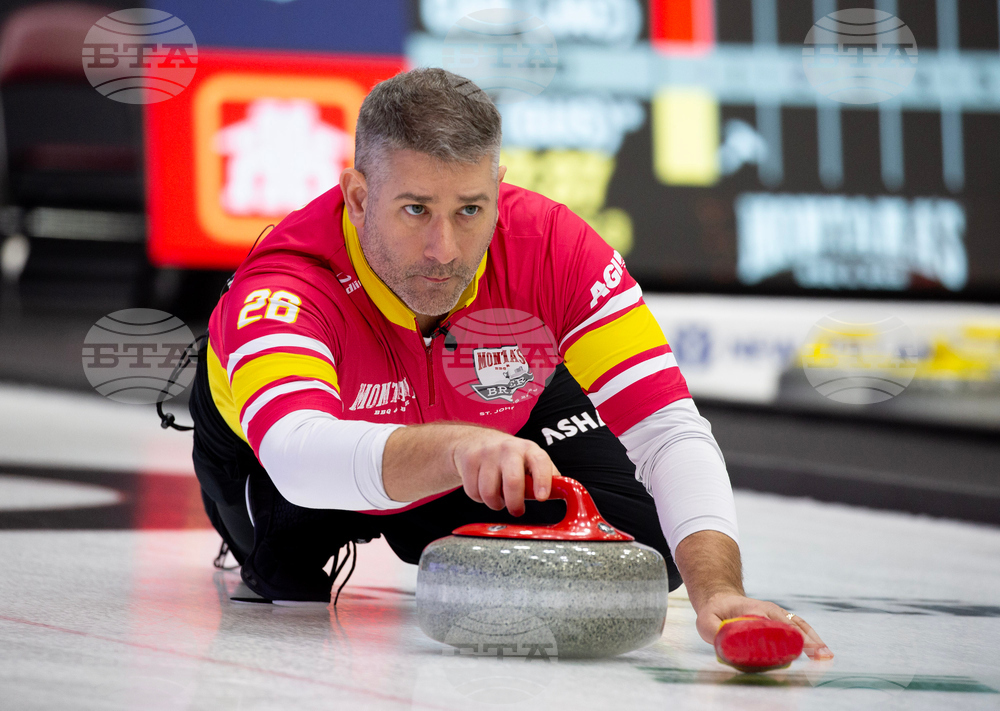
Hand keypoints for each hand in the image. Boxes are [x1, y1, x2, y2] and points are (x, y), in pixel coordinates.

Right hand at [451, 429, 556, 515]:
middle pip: (512, 481)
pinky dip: (479, 498)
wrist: (474, 441)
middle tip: (517, 510)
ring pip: (489, 492)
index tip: (542, 497)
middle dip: (515, 503)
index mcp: (529, 449)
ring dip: (495, 503)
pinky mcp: (469, 460)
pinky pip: (473, 492)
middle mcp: (509, 448)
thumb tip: (566, 493)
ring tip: (499, 498)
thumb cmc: (509, 458)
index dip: (542, 480)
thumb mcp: (530, 461)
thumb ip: (545, 477)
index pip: (540, 462)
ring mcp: (487, 453)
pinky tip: (483, 489)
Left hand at [697, 591, 833, 660]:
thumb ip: (711, 629)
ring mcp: (778, 615)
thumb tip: (723, 640)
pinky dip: (813, 639)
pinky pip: (801, 628)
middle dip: (804, 639)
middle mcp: (769, 610)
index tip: (795, 645)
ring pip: (799, 626)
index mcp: (752, 609)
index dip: (782, 632)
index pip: (770, 621)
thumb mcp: (706, 619)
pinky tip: (823, 654)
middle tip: (817, 655)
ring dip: (813, 640)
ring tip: (826, 656)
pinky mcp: (783, 620)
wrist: (722, 600)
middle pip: (790, 624)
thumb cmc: (715, 612)